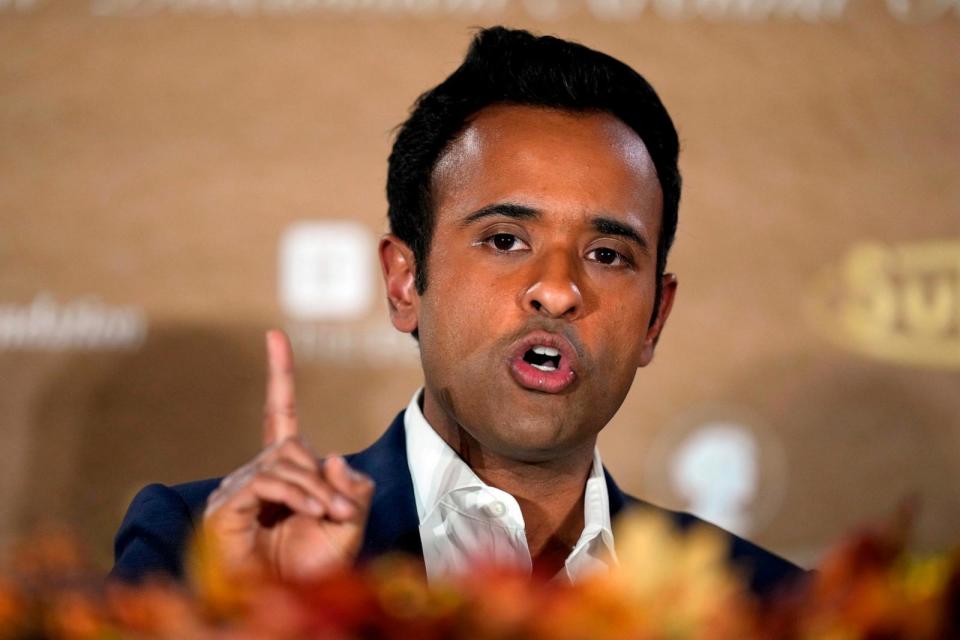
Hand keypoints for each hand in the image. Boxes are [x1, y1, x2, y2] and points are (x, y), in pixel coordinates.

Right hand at [202, 330, 374, 580]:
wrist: (283, 606)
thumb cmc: (313, 572)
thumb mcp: (351, 526)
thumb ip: (354, 490)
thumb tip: (331, 458)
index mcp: (285, 473)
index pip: (279, 414)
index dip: (279, 376)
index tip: (274, 337)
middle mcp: (256, 475)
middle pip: (291, 448)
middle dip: (322, 479)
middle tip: (342, 512)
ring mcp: (237, 491)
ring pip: (281, 463)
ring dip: (313, 490)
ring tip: (331, 517)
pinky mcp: (224, 508)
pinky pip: (265, 482)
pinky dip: (295, 495)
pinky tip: (312, 513)